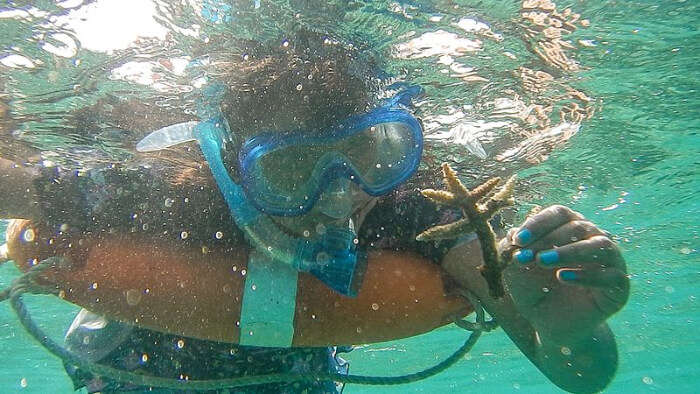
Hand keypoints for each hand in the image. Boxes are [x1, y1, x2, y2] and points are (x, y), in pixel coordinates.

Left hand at [501, 205, 628, 342]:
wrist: (550, 324)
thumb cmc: (534, 289)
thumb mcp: (517, 270)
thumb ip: (514, 250)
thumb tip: (513, 232)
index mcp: (569, 228)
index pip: (559, 214)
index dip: (538, 223)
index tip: (517, 240)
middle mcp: (594, 239)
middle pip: (577, 226)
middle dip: (547, 240)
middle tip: (527, 257)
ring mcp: (611, 261)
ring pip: (600, 245)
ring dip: (569, 251)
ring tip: (543, 261)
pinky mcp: (619, 286)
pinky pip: (611, 275)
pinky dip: (586, 275)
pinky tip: (562, 278)